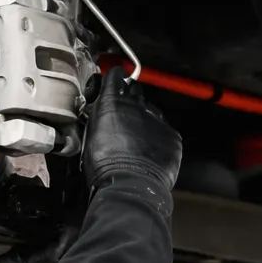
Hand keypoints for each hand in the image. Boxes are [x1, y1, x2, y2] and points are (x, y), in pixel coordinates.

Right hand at [83, 66, 182, 198]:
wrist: (131, 186)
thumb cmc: (103, 165)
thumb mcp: (89, 137)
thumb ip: (98, 117)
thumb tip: (99, 109)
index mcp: (113, 103)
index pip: (116, 76)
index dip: (114, 79)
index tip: (113, 82)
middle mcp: (137, 106)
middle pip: (135, 91)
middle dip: (130, 97)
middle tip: (123, 112)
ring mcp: (157, 120)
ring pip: (151, 111)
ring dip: (144, 119)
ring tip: (136, 138)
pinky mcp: (172, 136)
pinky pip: (164, 130)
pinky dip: (158, 137)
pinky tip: (150, 151)